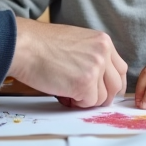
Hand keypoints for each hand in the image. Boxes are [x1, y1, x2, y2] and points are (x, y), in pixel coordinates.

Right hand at [7, 17, 126, 108]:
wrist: (24, 45)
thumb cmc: (41, 44)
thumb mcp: (76, 41)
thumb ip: (92, 56)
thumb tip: (99, 79)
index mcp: (103, 41)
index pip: (120, 69)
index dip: (113, 84)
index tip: (105, 91)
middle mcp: (103, 53)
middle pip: (116, 86)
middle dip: (102, 96)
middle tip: (84, 98)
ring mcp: (95, 68)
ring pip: (102, 97)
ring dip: (85, 100)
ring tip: (66, 91)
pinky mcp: (85, 84)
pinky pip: (88, 103)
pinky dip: (76, 103)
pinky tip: (62, 93)